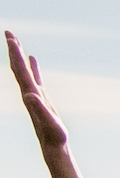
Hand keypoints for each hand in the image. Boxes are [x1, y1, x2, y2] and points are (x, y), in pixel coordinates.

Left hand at [7, 32, 69, 149]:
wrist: (52, 145)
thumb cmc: (53, 135)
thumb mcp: (48, 122)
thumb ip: (39, 108)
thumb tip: (29, 95)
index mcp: (30, 93)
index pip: (19, 69)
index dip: (15, 53)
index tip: (10, 38)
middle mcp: (28, 91)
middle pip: (17, 66)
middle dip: (13, 49)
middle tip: (8, 32)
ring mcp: (34, 93)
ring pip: (23, 70)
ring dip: (19, 55)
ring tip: (16, 41)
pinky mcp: (41, 97)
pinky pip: (34, 77)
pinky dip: (32, 66)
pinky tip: (32, 59)